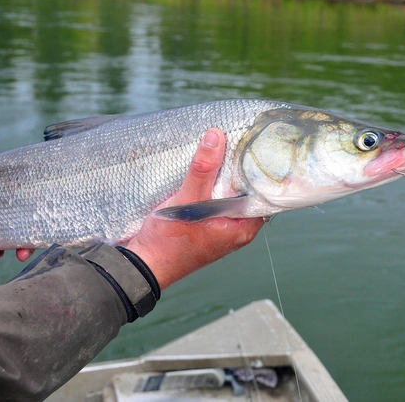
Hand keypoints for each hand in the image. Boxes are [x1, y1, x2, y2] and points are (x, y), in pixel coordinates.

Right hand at [125, 129, 263, 289]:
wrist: (142, 266)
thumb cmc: (168, 243)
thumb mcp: (187, 201)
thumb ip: (203, 170)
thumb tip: (216, 137)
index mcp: (243, 227)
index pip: (263, 193)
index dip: (259, 170)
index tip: (255, 146)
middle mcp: (236, 229)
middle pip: (244, 192)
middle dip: (239, 169)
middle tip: (237, 140)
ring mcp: (219, 228)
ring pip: (227, 195)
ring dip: (222, 176)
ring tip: (220, 148)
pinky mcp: (203, 225)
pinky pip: (213, 200)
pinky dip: (209, 185)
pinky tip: (203, 169)